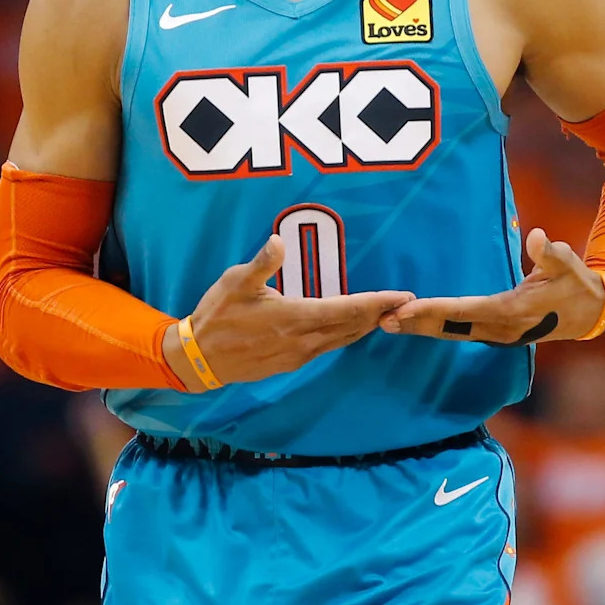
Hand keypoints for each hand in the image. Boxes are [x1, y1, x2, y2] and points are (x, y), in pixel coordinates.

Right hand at [163, 235, 414, 391]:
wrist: (199, 360)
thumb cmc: (216, 315)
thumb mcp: (234, 282)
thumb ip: (261, 263)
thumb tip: (279, 241)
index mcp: (294, 316)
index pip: (348, 309)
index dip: (378, 302)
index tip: (402, 295)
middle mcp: (303, 339)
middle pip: (352, 327)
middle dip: (380, 314)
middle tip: (405, 303)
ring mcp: (298, 355)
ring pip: (342, 340)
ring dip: (365, 327)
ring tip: (384, 315)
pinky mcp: (291, 363)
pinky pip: (328, 348)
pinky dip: (346, 336)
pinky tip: (350, 329)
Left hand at [378, 228, 604, 344]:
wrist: (591, 312)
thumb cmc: (577, 284)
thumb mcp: (569, 265)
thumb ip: (552, 253)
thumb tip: (539, 238)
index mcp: (513, 312)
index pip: (465, 312)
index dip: (435, 310)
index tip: (408, 309)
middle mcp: (500, 329)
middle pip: (451, 327)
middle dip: (417, 324)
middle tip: (383, 321)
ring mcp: (498, 335)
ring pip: (453, 332)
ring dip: (422, 329)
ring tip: (390, 324)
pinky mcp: (496, 333)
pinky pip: (460, 331)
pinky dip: (437, 328)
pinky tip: (417, 325)